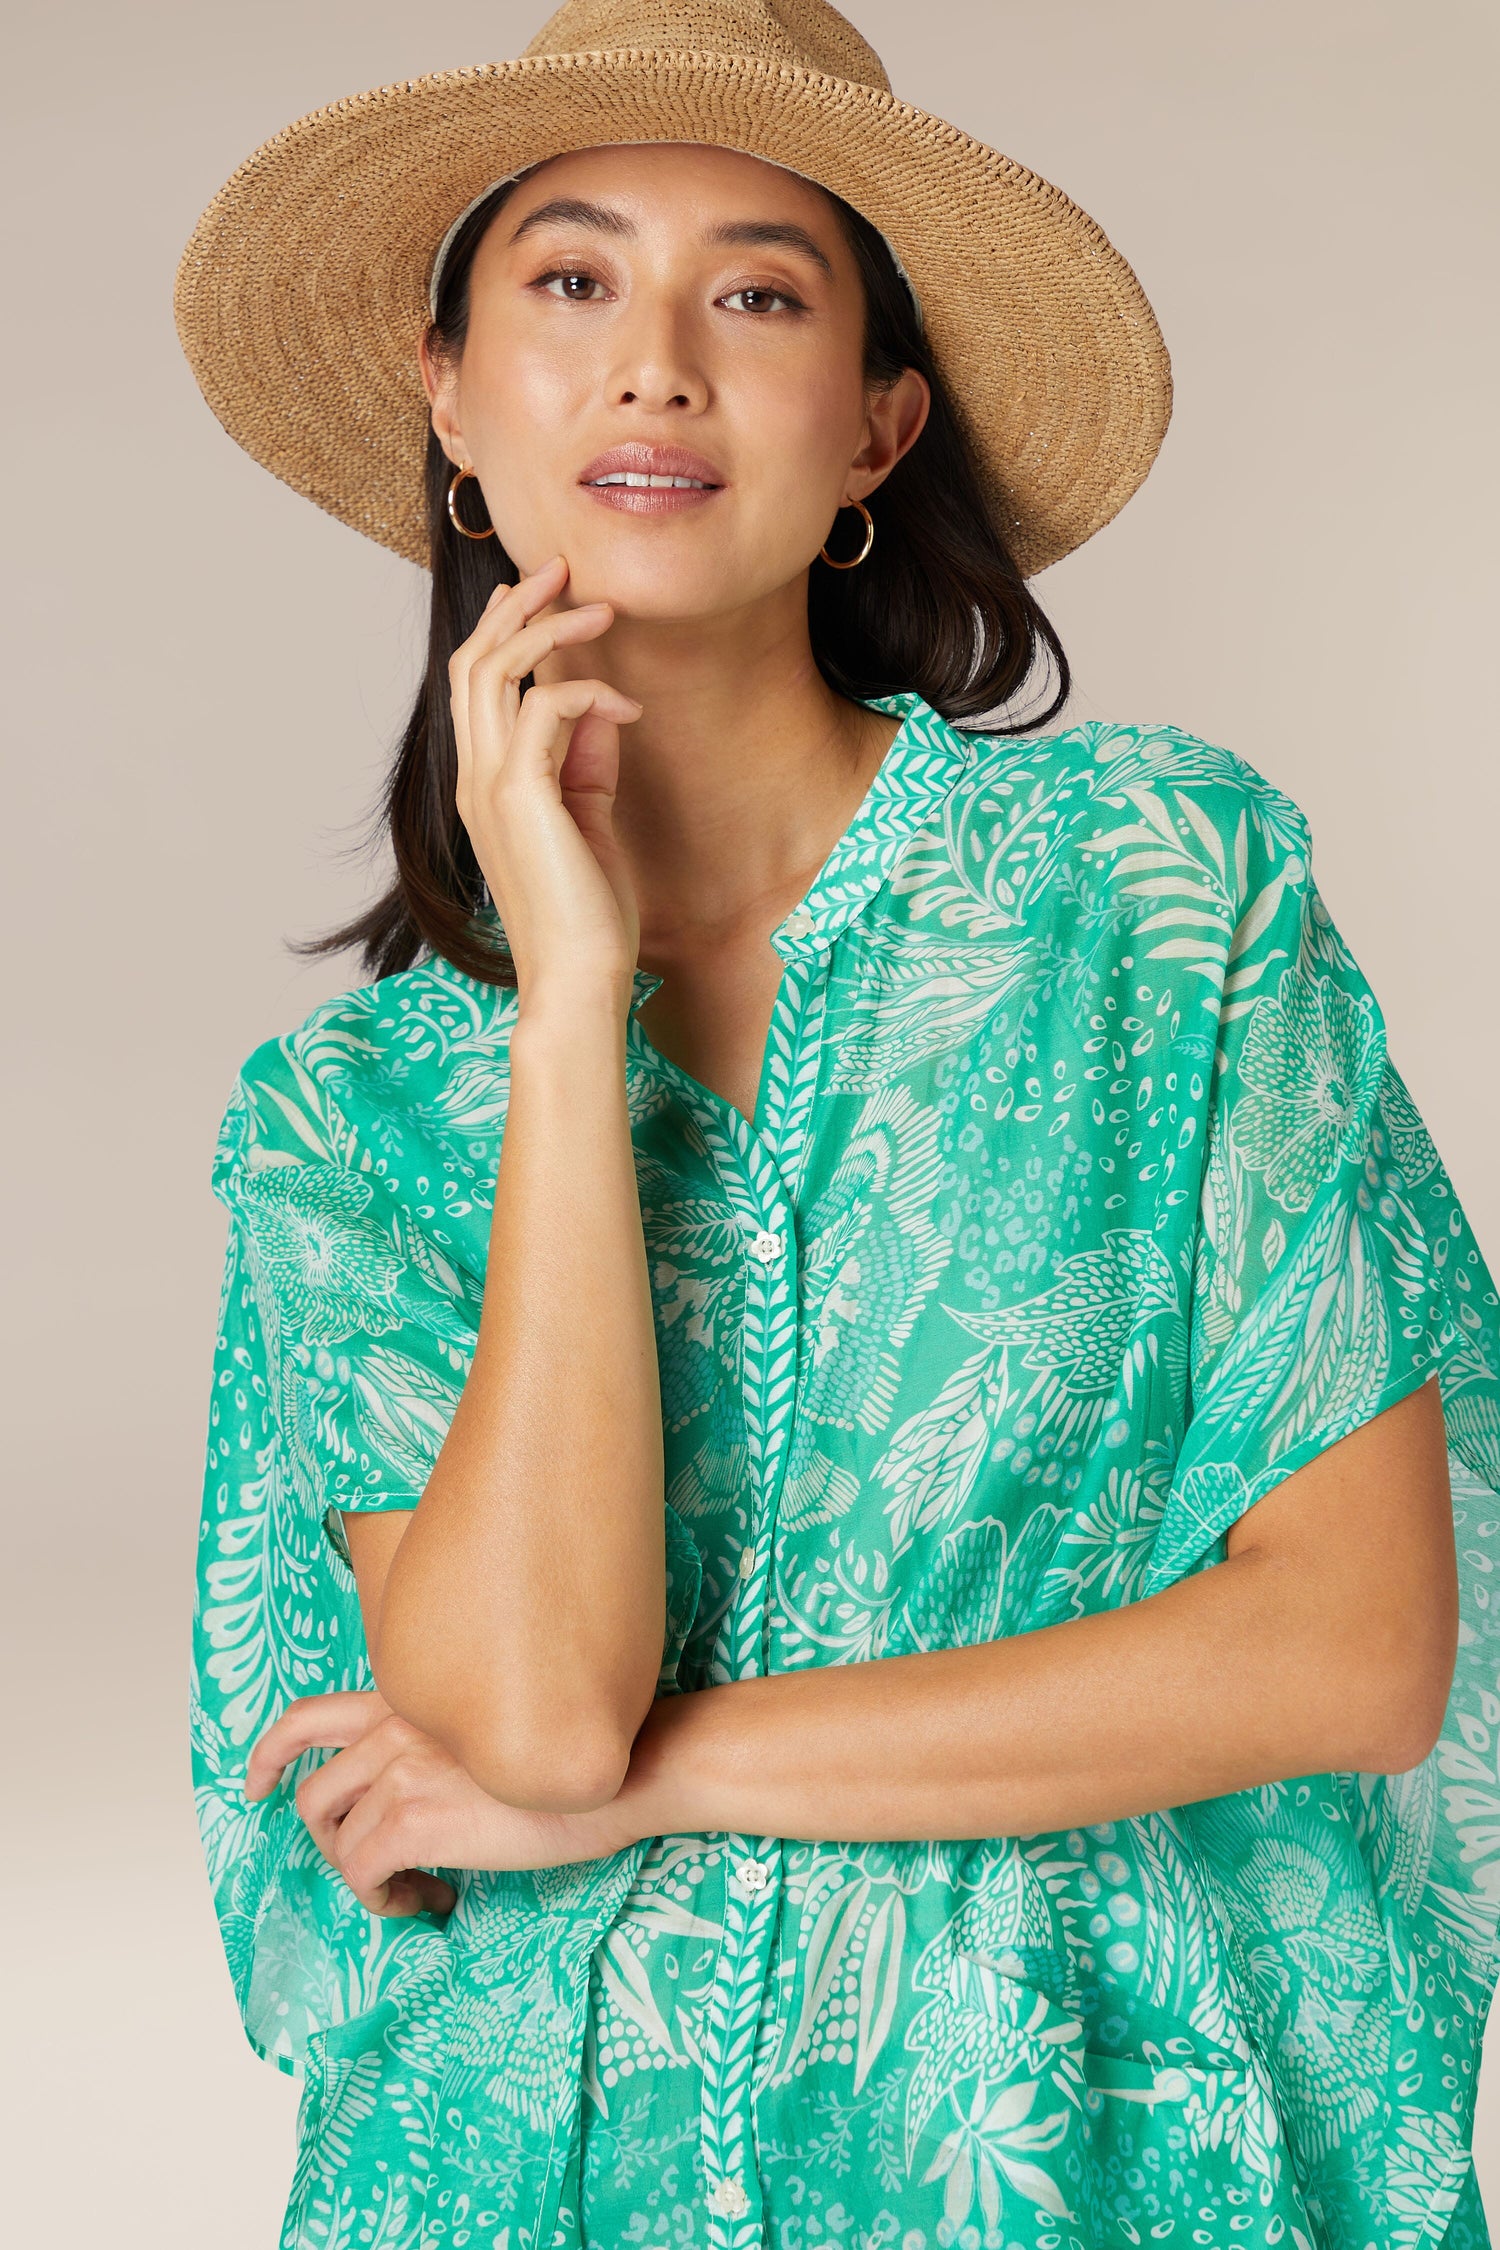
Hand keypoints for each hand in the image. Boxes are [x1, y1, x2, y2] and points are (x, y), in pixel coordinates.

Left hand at [245, 1690, 644, 1917]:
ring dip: (362, 1876)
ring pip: (335, 1840)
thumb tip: (415, 1797)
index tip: (256, 1787)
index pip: (310, 1717)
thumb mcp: (494, 1732)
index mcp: (412, 1698)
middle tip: (369, 1868)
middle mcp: (397, 1725)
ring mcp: (403, 1769)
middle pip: (313, 1795)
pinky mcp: (416, 1819)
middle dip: (328, 1842)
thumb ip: (444, 1744)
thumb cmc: (578, 1756)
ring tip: (412, 1888)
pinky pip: (361, 1875)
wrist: (627, 1770)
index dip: (269, 1755)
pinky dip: (384, 1900)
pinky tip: (429, 1900)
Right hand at [449, 551, 644, 1010]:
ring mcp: (489, 786)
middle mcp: (473, 779)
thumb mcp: (590, 822)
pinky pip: (544, 707)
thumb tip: (601, 708)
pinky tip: (629, 709)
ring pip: (495, 670)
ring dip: (549, 630)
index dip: (501, 631)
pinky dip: (589, 694)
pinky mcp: (520, 795)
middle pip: (472, 662)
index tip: (539, 594)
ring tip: (600, 608)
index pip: (473, 687)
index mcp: (482, 786)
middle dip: (517, 607)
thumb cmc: (587, 915)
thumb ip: (586, 763)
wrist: (576, 979)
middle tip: (562, 568)